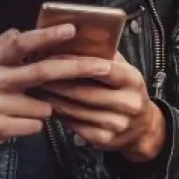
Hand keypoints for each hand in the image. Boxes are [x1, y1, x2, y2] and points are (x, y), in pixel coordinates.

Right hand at [0, 26, 113, 155]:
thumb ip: (3, 44)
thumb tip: (23, 30)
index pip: (22, 43)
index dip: (47, 36)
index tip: (72, 30)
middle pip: (43, 72)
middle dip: (76, 68)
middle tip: (103, 65)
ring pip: (44, 106)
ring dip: (46, 107)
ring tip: (25, 107)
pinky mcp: (0, 128)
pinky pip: (36, 125)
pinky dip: (34, 124)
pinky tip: (18, 121)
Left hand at [35, 53, 166, 162]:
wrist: (143, 128)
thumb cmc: (126, 90)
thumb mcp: (124, 70)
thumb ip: (104, 56)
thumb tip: (74, 38)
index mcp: (133, 80)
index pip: (103, 69)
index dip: (76, 63)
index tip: (52, 57)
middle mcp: (128, 103)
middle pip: (85, 92)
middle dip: (57, 83)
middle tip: (34, 74)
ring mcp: (117, 124)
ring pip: (77, 110)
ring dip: (53, 100)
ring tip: (35, 88)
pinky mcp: (105, 140)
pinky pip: (76, 126)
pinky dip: (59, 115)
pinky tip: (47, 106)